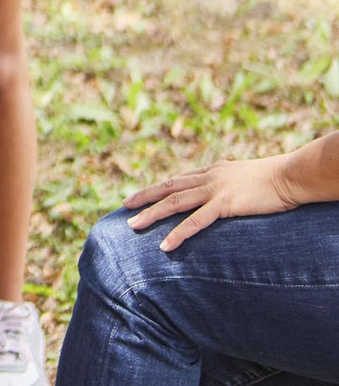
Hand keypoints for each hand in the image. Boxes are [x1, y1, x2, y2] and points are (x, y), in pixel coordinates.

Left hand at [123, 154, 302, 251]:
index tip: (141, 196)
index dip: (158, 188)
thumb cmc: (274, 180)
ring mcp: (215, 190)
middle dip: (145, 197)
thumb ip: (229, 185)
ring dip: (152, 214)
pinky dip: (178, 233)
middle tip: (125, 207)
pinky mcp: (225, 204)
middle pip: (168, 187)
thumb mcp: (244, 178)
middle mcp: (207, 177)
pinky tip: (165, 245)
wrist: (291, 176)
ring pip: (174, 202)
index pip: (177, 180)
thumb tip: (224, 196)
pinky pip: (196, 221)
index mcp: (211, 171)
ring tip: (133, 226)